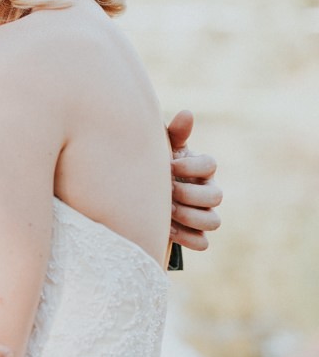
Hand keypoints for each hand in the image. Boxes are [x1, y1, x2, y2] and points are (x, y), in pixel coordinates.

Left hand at [166, 110, 222, 250]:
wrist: (140, 193)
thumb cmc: (155, 166)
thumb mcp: (162, 148)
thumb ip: (175, 133)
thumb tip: (187, 113)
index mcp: (201, 168)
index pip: (210, 164)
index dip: (190, 167)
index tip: (169, 167)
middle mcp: (208, 191)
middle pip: (216, 196)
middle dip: (189, 194)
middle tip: (167, 192)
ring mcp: (204, 214)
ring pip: (214, 222)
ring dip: (189, 217)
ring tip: (167, 211)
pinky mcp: (195, 235)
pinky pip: (203, 244)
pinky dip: (186, 237)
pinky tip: (166, 228)